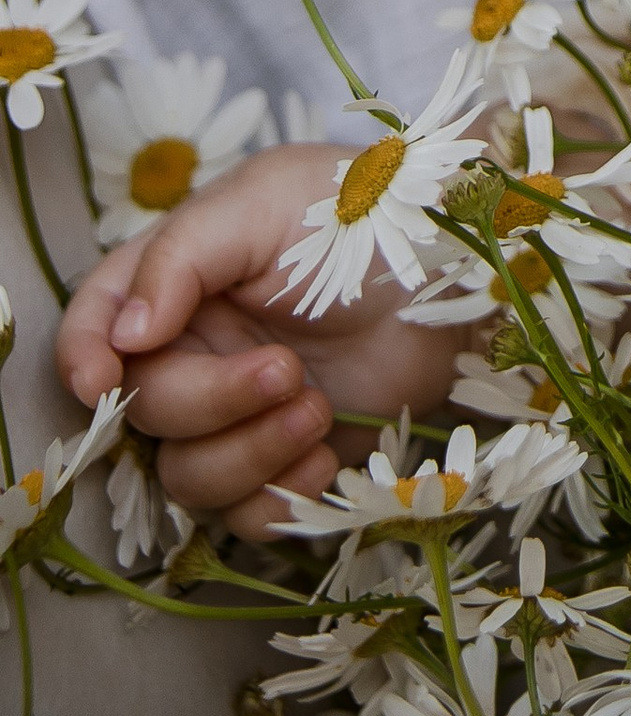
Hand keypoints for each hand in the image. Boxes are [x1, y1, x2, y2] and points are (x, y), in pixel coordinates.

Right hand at [56, 144, 463, 536]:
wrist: (464, 269)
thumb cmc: (367, 210)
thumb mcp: (268, 200)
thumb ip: (183, 257)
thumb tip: (124, 334)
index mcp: (179, 277)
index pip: (94, 321)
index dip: (82, 356)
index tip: (102, 382)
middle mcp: (198, 347)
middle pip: (148, 409)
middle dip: (210, 401)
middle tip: (285, 371)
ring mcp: (240, 410)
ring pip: (187, 473)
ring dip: (247, 453)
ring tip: (315, 407)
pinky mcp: (288, 457)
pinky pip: (246, 515)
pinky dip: (277, 498)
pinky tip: (324, 455)